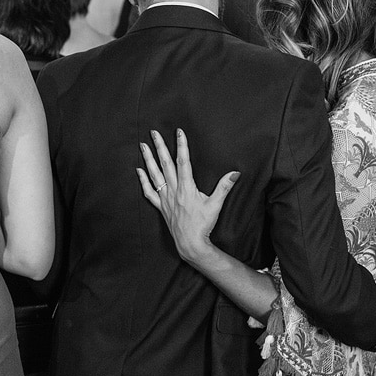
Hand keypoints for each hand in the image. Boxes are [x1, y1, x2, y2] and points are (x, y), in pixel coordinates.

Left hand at [136, 128, 238, 266]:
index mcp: (187, 188)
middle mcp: (173, 190)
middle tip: (153, 132)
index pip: (183, 161)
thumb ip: (224, 187)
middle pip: (165, 164)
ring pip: (154, 175)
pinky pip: (149, 192)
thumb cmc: (203, 225)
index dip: (181, 145)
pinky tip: (139, 170)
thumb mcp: (216, 205)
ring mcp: (165, 198)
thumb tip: (235, 173)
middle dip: (159, 147)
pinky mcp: (161, 207)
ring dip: (148, 159)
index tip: (178, 132)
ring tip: (143, 146)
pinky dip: (143, 180)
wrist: (190, 243)